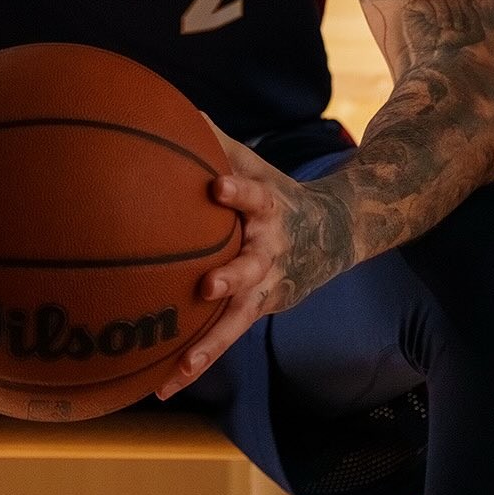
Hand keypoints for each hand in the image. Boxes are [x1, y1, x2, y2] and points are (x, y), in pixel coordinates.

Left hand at [156, 118, 352, 399]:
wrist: (335, 234)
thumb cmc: (278, 193)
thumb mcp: (257, 166)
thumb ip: (217, 143)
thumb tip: (176, 109)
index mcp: (270, 211)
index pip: (255, 196)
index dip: (238, 191)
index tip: (218, 185)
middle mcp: (270, 254)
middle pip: (251, 269)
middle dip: (230, 278)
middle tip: (206, 286)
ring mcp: (266, 289)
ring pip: (235, 322)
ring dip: (208, 346)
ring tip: (179, 367)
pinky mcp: (257, 313)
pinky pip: (222, 342)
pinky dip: (193, 364)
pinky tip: (158, 385)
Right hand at [402, 0, 483, 57]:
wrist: (433, 57)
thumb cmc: (452, 45)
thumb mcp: (473, 34)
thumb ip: (475, 16)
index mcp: (453, 6)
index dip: (465, 9)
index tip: (462, 27)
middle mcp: (440, 4)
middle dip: (455, 13)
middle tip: (453, 28)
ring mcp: (425, 5)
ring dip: (443, 14)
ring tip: (442, 26)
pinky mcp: (412, 9)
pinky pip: (423, 2)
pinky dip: (430, 13)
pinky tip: (431, 23)